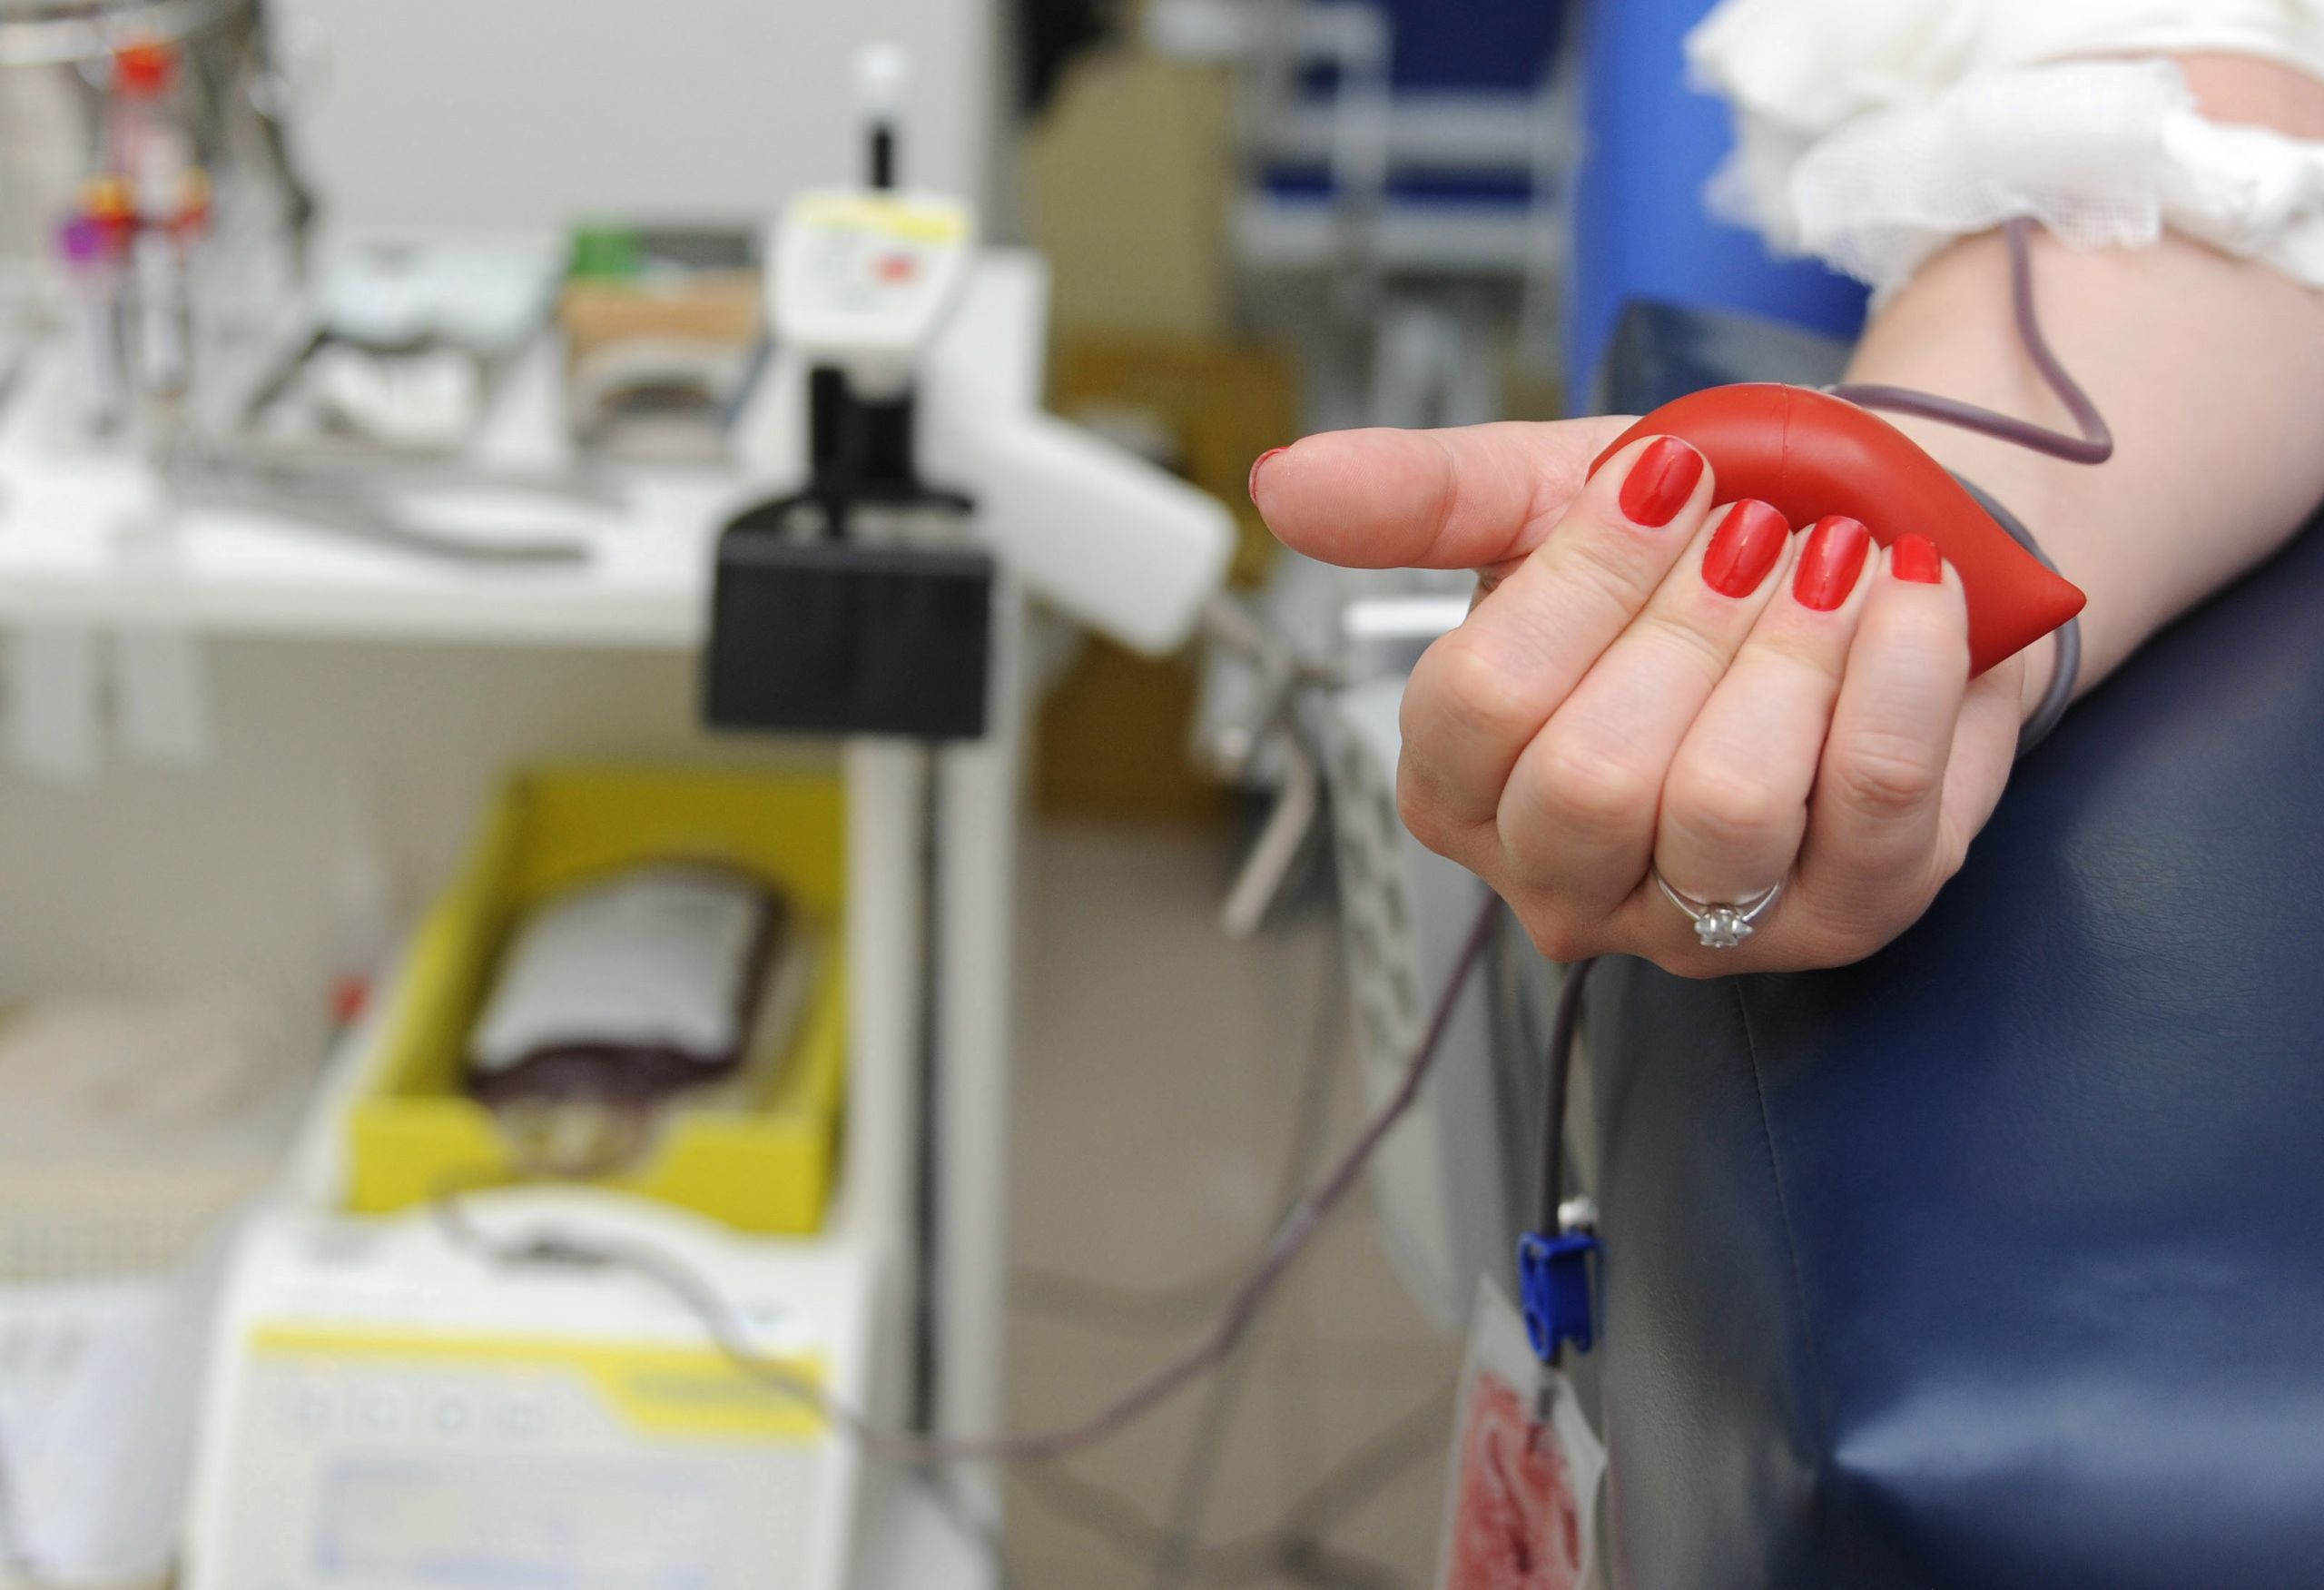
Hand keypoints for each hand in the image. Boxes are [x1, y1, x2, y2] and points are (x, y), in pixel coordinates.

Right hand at [1250, 422, 2026, 973]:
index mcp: (1464, 788)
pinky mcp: (1846, 915)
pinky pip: (1869, 808)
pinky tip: (1903, 592)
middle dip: (1686, 623)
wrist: (1873, 544)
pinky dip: (1895, 675)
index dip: (1579, 583)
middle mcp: (1566, 879)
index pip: (1476, 711)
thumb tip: (1283, 482)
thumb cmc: (1701, 536)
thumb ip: (1418, 497)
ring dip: (1791, 649)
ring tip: (1829, 555)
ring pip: (1720, 811)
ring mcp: (1704, 919)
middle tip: (1751, 526)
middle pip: (1587, 784)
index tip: (1662, 479)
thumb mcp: (1544, 493)